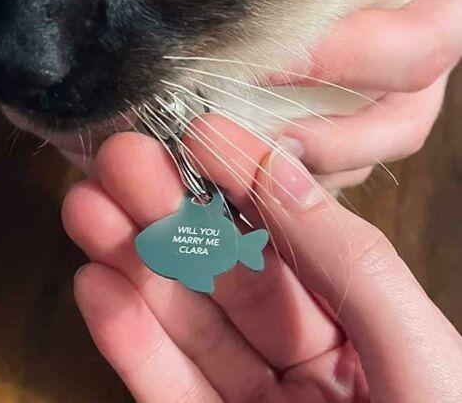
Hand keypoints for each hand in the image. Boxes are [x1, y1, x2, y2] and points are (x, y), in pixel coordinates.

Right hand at [63, 120, 461, 401]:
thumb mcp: (422, 362)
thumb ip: (351, 265)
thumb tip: (281, 173)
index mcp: (366, 331)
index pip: (289, 240)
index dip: (240, 181)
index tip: (195, 131)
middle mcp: (307, 363)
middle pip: (224, 275)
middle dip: (167, 212)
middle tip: (117, 158)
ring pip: (184, 325)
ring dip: (132, 263)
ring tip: (86, 208)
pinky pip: (167, 392)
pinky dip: (128, 340)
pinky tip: (95, 286)